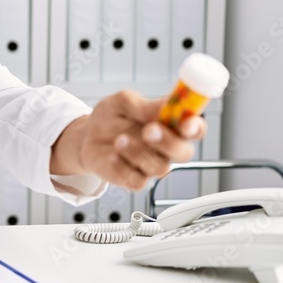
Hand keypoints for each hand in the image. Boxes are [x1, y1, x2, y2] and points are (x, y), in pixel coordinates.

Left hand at [78, 91, 204, 189]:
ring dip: (138, 152)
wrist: (87, 136)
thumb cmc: (110, 117)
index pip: (195, 128)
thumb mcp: (123, 102)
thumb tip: (167, 105)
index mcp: (170, 125)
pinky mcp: (134, 180)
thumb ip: (146, 105)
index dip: (195, 127)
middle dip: (169, 143)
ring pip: (159, 167)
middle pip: (184, 153)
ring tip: (119, 140)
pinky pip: (138, 181)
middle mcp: (166, 147)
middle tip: (149, 131)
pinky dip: (123, 167)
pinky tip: (112, 156)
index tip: (186, 124)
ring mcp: (151, 165)